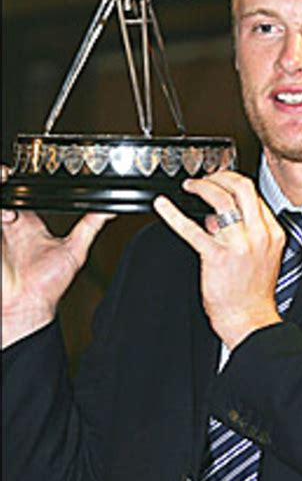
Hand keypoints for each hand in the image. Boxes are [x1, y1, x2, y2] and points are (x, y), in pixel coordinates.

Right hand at [1, 166, 115, 348]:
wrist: (27, 307)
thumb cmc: (46, 286)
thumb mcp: (74, 249)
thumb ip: (90, 226)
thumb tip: (111, 211)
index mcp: (26, 223)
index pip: (20, 194)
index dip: (19, 181)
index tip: (23, 173)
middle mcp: (8, 226)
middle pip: (3, 194)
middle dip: (3, 179)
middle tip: (7, 174)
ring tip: (4, 188)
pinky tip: (3, 214)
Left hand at [154, 171, 285, 349]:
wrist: (249, 320)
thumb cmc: (252, 294)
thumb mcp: (260, 257)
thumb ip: (242, 233)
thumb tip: (215, 218)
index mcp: (271, 234)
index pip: (254, 195)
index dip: (234, 183)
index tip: (220, 183)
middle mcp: (258, 235)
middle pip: (243, 188)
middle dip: (222, 176)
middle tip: (207, 178)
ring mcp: (239, 245)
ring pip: (221, 201)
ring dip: (202, 187)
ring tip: (190, 186)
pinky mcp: (217, 257)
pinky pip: (192, 230)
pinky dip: (174, 214)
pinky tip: (163, 206)